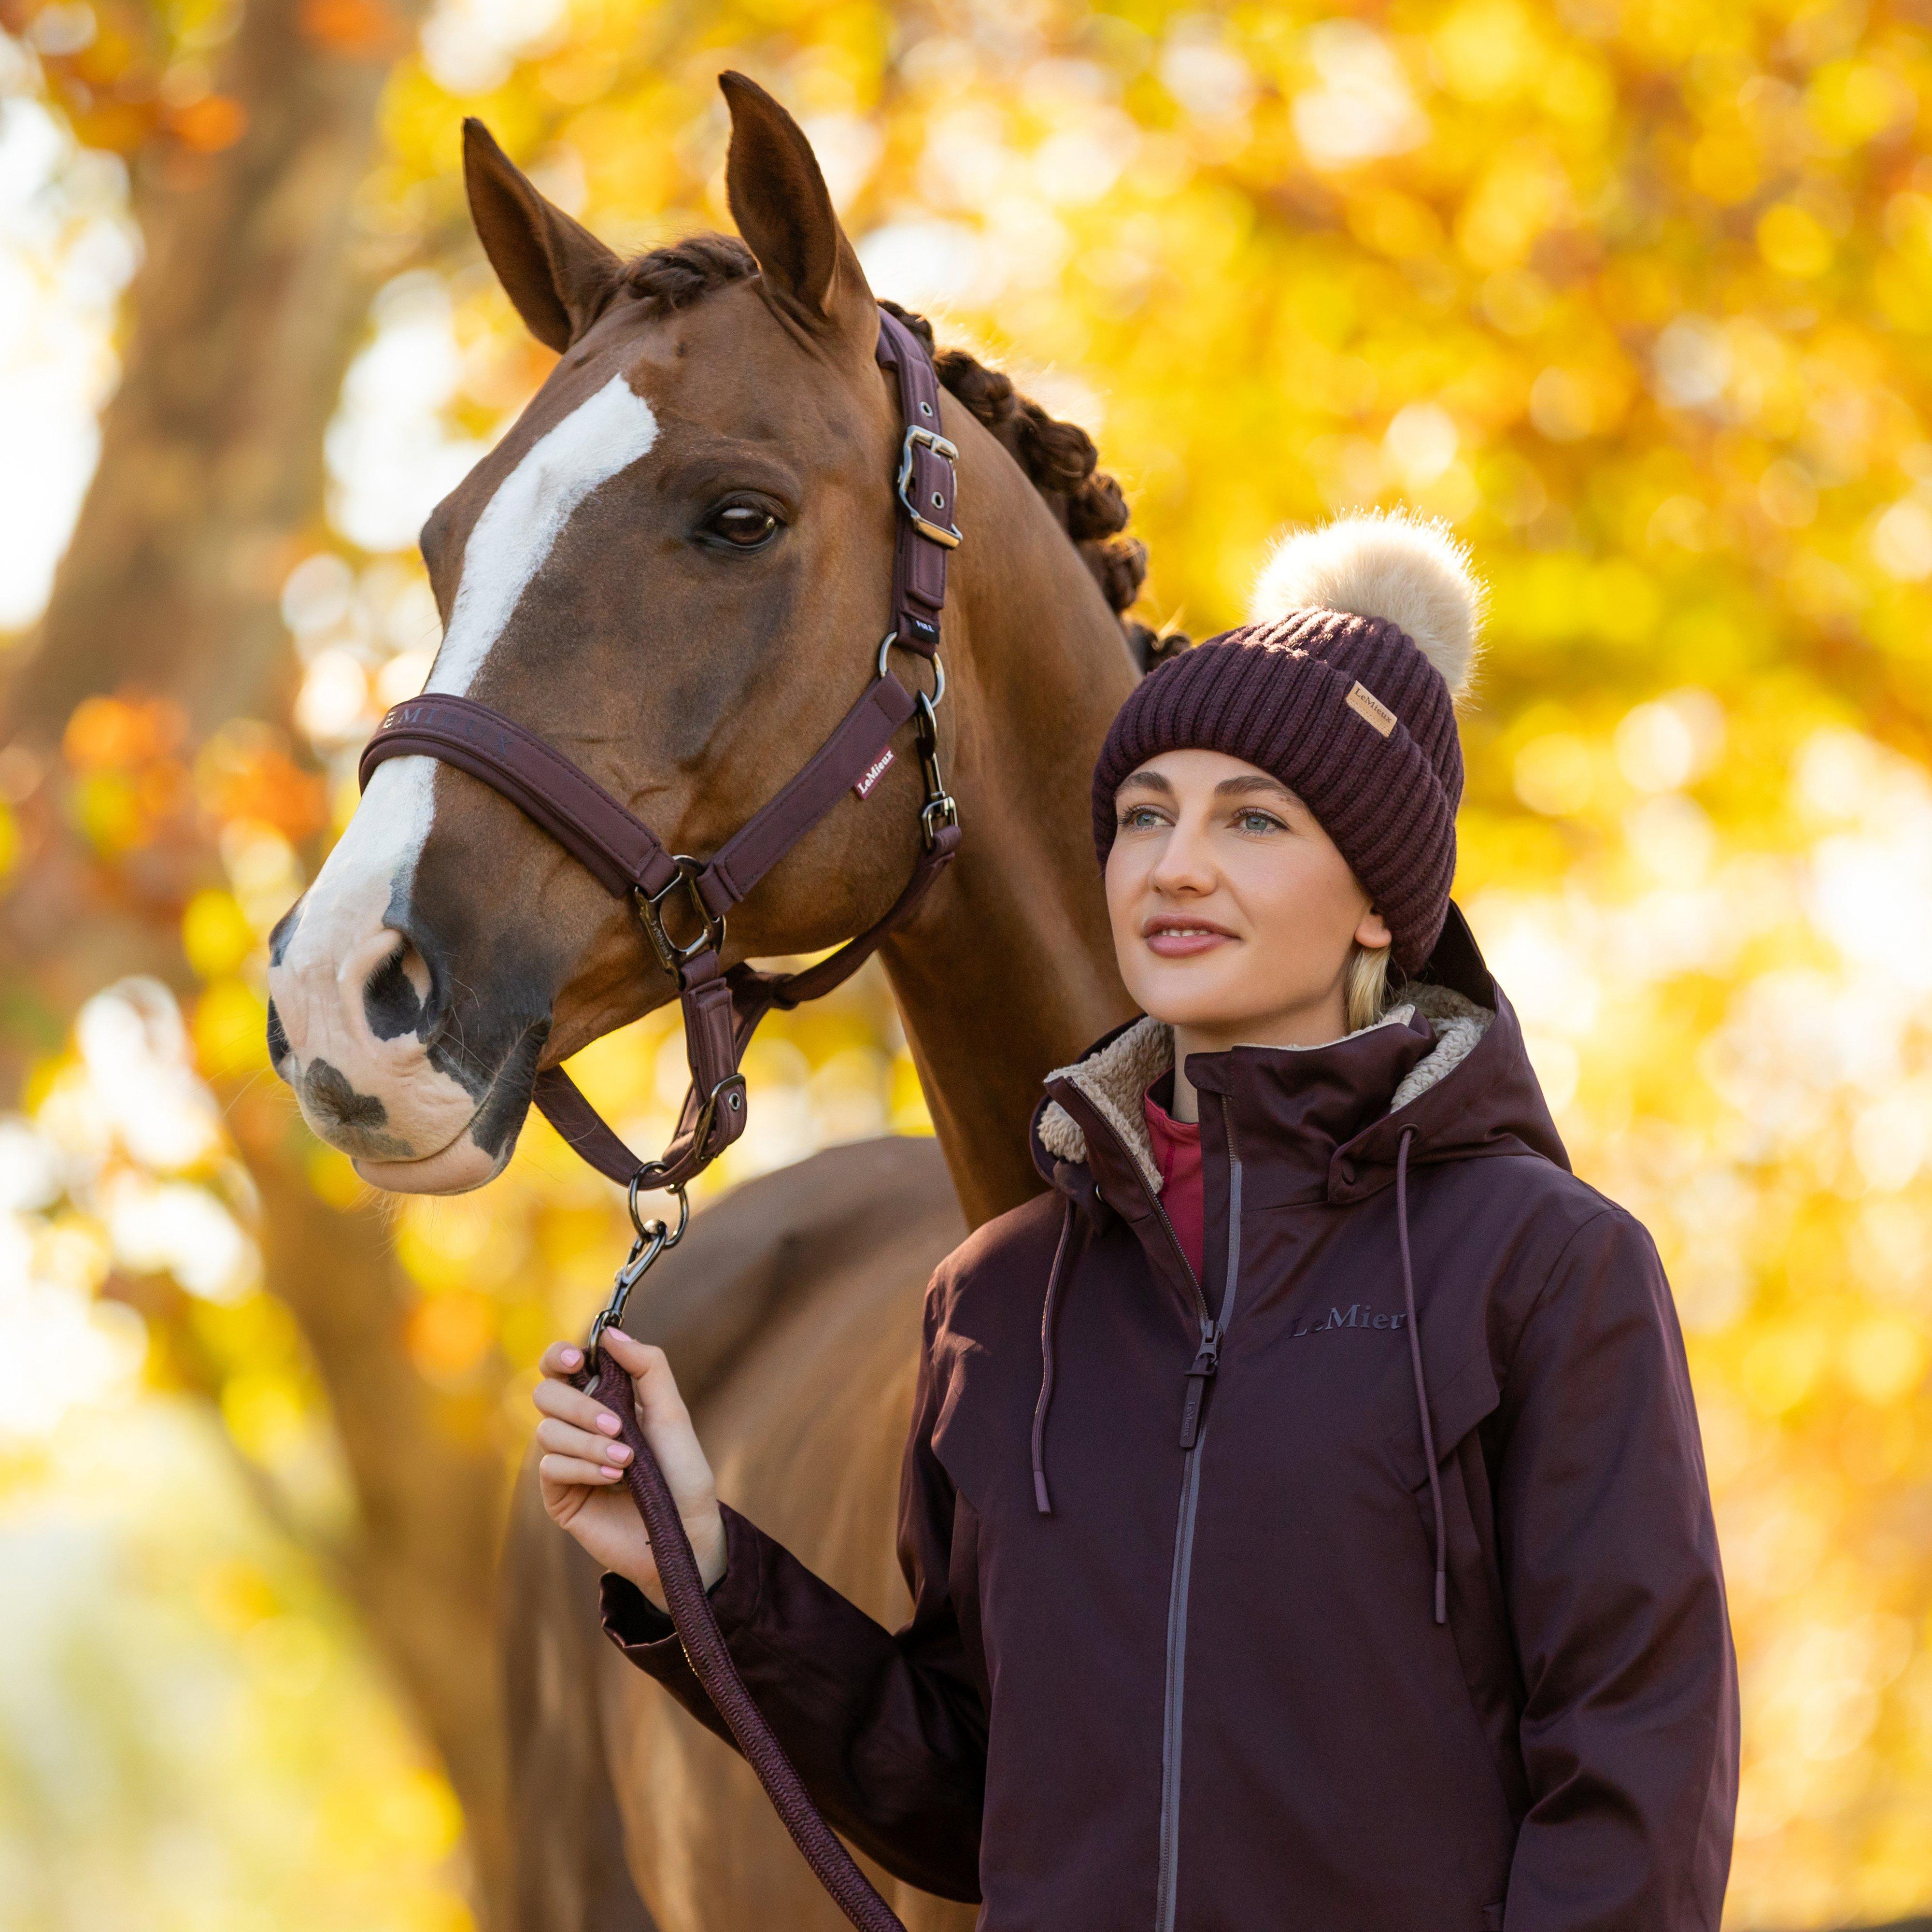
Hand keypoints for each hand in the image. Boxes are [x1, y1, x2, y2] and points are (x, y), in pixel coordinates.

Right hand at [533, 1328, 726, 1609]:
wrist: (686, 1534)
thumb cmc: (682, 1474)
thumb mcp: (672, 1414)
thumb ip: (647, 1368)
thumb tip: (610, 1333)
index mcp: (603, 1399)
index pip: (562, 1365)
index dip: (559, 1356)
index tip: (576, 1360)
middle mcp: (578, 1426)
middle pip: (546, 1393)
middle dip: (581, 1406)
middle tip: (618, 1424)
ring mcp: (566, 1460)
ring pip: (546, 1431)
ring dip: (588, 1442)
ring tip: (626, 1461)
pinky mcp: (560, 1494)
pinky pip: (551, 1466)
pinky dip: (583, 1466)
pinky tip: (613, 1477)